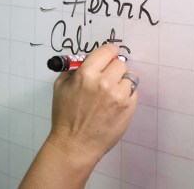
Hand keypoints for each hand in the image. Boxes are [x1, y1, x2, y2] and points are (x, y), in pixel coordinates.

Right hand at [48, 44, 137, 163]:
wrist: (75, 143)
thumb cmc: (65, 116)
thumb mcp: (60, 87)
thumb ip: (73, 70)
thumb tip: (85, 61)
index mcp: (86, 74)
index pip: (106, 51)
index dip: (108, 51)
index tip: (109, 53)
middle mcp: (104, 82)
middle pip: (119, 63)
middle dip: (112, 68)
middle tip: (106, 76)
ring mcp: (119, 96)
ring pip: (129, 77)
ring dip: (121, 81)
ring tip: (111, 91)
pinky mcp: (128, 108)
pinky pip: (134, 92)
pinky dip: (126, 94)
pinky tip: (115, 102)